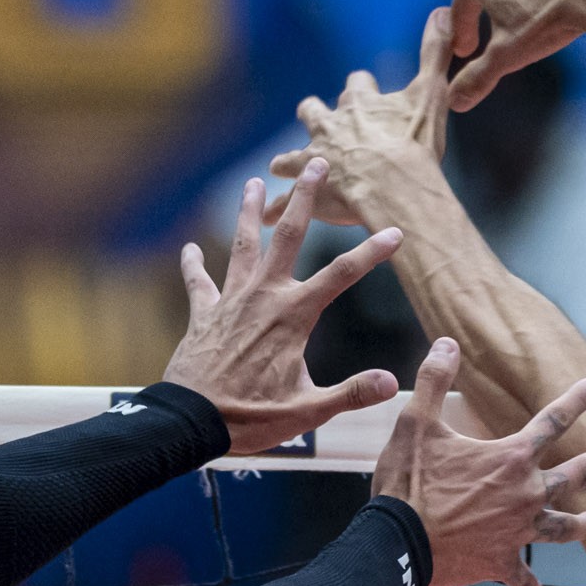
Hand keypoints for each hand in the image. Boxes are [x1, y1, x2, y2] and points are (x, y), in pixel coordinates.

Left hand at [161, 162, 401, 454]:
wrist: (191, 422)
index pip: (342, 275)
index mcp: (293, 316)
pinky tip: (190, 248)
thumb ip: (351, 393)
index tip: (394, 232)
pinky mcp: (203, 314)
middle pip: (288, 235)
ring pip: (243, 245)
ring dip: (250, 212)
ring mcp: (230, 301)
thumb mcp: (309, 411)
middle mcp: (263, 297)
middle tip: (316, 163)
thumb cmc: (251, 418)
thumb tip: (392, 382)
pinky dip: (194, 264)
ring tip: (256, 183)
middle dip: (305, 197)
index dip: (371, 252)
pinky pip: (197, 281)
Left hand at [270, 7, 457, 228]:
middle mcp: (330, 126)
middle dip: (314, 114)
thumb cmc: (414, 144)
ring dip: (287, 161)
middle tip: (319, 123)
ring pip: (290, 156)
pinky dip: (277, 207)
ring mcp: (314, 159)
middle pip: (313, 111)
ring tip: (281, 167)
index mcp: (360, 104)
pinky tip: (269, 216)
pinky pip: (284, 200)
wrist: (393, 188)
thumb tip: (442, 9)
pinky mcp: (305, 192)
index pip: (356, 85)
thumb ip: (434, 52)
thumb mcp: (431, 92)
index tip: (364, 92)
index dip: (361, 88)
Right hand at [373, 337, 585, 585]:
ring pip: (563, 528)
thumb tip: (447, 342)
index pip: (553, 420)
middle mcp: (525, 494)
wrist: (398, 543)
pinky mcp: (501, 563)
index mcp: (511, 458)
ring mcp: (518, 532)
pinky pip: (522, 577)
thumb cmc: (407, 483)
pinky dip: (529, 585)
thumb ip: (434, 380)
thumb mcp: (415, 423)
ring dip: (581, 524)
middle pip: (577, 475)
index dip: (575, 400)